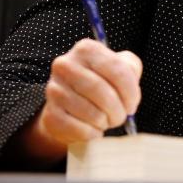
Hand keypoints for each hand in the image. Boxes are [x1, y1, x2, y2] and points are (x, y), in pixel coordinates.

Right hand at [12, 39, 142, 163]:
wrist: (71, 105)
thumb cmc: (102, 82)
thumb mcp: (120, 67)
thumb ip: (130, 66)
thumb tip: (131, 76)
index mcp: (86, 49)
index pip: (117, 70)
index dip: (130, 92)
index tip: (132, 105)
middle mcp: (65, 65)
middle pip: (102, 91)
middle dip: (118, 109)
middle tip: (121, 117)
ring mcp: (54, 90)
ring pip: (90, 112)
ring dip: (105, 122)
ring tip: (107, 121)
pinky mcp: (50, 114)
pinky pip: (78, 128)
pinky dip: (92, 133)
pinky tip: (94, 129)